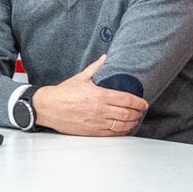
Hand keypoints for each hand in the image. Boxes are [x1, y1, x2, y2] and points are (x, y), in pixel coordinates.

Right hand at [32, 55, 148, 136]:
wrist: (49, 107)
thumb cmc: (64, 92)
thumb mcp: (81, 77)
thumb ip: (96, 67)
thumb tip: (105, 58)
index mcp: (99, 95)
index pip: (126, 100)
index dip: (138, 102)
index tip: (144, 102)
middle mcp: (100, 110)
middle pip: (127, 113)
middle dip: (138, 113)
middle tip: (142, 111)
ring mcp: (97, 122)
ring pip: (122, 125)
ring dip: (132, 123)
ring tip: (136, 119)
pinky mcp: (92, 131)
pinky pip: (112, 133)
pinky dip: (122, 131)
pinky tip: (125, 128)